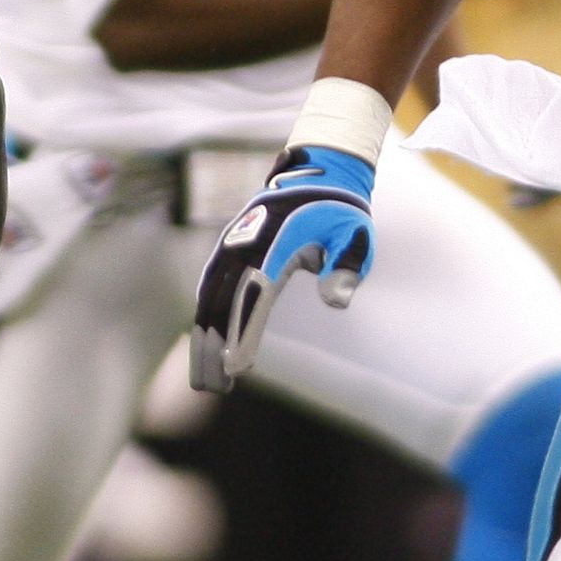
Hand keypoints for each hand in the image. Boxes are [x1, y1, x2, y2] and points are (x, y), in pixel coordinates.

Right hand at [189, 145, 376, 391]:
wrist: (319, 172)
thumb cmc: (340, 211)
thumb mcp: (356, 236)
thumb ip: (347, 268)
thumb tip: (337, 302)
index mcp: (278, 243)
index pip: (256, 294)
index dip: (244, 332)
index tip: (238, 367)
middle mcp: (247, 243)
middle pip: (225, 300)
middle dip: (216, 346)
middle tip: (214, 388)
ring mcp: (234, 244)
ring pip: (210, 296)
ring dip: (204, 337)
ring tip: (205, 378)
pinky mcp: (229, 249)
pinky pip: (211, 287)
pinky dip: (206, 317)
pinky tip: (205, 346)